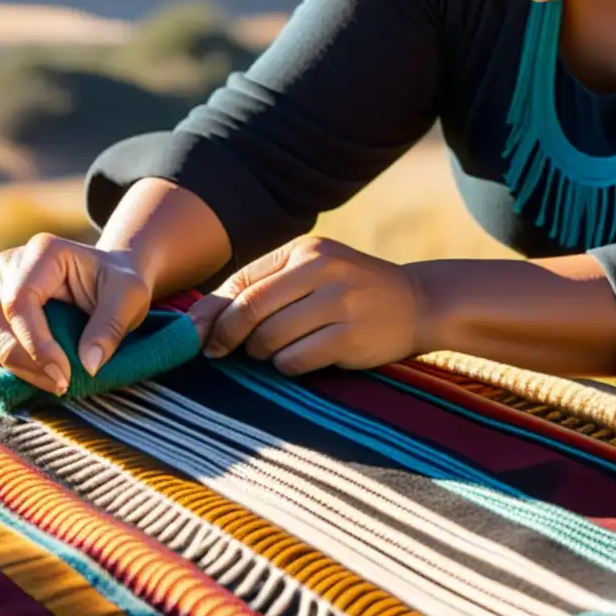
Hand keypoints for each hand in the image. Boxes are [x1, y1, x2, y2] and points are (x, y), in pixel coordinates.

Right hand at [0, 232, 151, 394]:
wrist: (109, 281)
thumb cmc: (119, 285)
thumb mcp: (130, 299)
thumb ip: (110, 328)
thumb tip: (87, 366)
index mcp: (43, 252)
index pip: (19, 301)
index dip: (35, 344)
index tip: (63, 376)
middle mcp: (10, 263)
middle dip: (23, 361)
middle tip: (61, 384)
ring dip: (9, 365)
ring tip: (50, 380)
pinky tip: (33, 371)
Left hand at [187, 235, 422, 375]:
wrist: (418, 301)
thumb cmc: (351, 290)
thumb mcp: (314, 271)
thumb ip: (266, 286)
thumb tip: (205, 318)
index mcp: (306, 250)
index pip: (243, 280)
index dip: (213, 311)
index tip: (196, 334)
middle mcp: (321, 269)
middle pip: (250, 309)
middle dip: (227, 335)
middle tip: (220, 352)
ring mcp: (339, 302)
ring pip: (270, 337)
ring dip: (260, 353)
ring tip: (272, 352)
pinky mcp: (351, 337)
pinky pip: (296, 359)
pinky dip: (287, 366)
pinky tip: (298, 359)